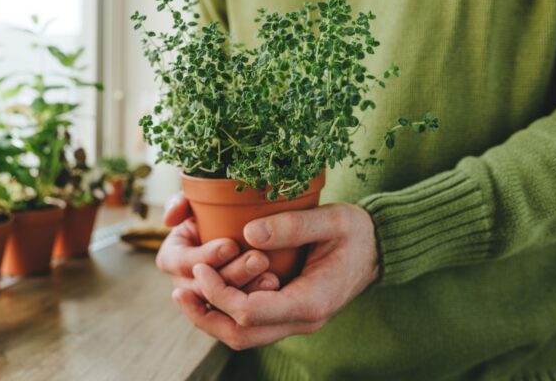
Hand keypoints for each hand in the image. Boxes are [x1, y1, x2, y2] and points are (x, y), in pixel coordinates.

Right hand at [156, 194, 280, 297]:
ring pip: (222, 307)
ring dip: (247, 292)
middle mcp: (186, 281)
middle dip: (231, 276)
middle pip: (202, 290)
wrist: (256, 225)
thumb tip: (169, 219)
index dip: (203, 257)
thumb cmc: (222, 209)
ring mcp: (209, 298)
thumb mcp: (199, 200)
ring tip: (272, 277)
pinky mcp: (231, 308)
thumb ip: (182, 202)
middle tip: (259, 259)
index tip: (231, 245)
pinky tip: (276, 287)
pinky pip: (240, 314)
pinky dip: (257, 303)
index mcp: (173, 256)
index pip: (178, 263)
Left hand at [172, 203, 378, 349]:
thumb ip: (293, 226)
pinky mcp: (287, 313)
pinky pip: (250, 325)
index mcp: (311, 301)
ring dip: (210, 319)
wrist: (377, 249)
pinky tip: (207, 291)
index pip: (251, 313)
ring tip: (184, 293)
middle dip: (205, 317)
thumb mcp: (332, 219)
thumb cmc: (356, 232)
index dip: (219, 293)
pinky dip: (224, 313)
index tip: (200, 266)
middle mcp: (301, 320)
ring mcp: (294, 320)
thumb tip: (248, 234)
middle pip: (241, 336)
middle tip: (178, 292)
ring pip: (243, 337)